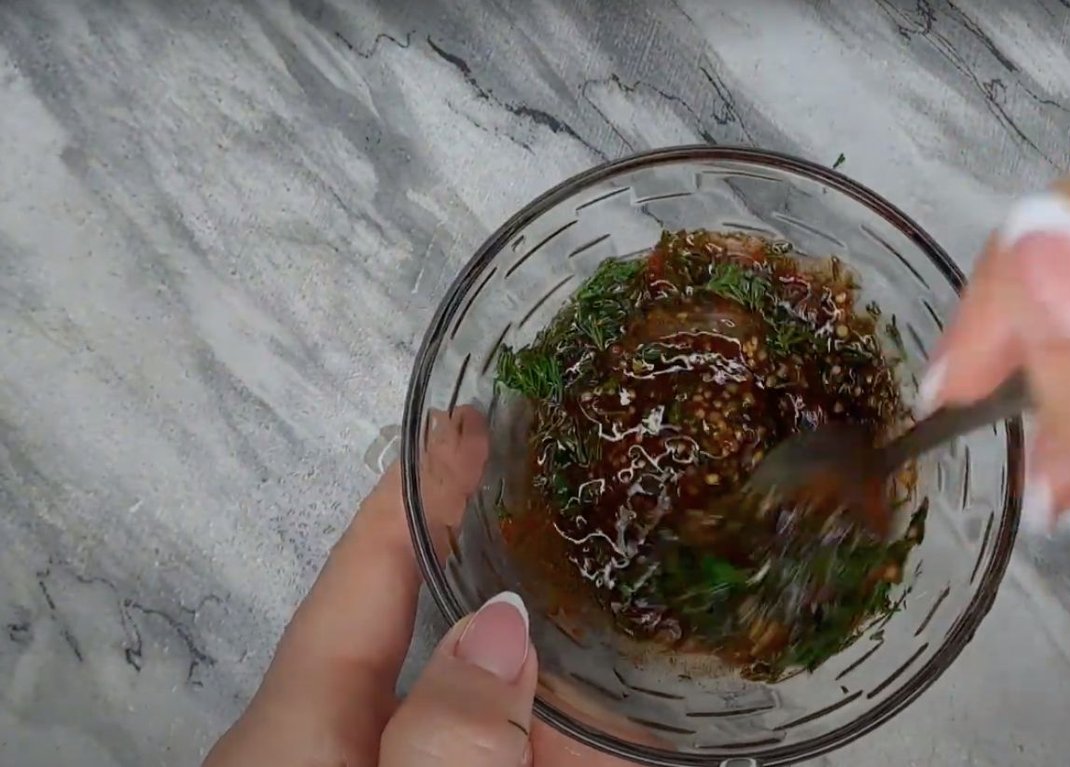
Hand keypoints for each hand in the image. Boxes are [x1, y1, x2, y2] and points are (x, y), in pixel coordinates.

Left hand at [204, 407, 629, 765]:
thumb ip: (446, 735)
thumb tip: (505, 625)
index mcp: (296, 731)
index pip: (362, 576)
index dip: (414, 493)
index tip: (463, 421)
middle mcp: (344, 748)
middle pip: (431, 633)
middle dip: (501, 561)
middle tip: (568, 484)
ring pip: (491, 707)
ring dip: (564, 666)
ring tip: (640, 594)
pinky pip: (511, 756)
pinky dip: (575, 739)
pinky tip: (638, 717)